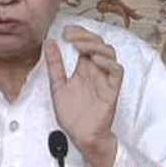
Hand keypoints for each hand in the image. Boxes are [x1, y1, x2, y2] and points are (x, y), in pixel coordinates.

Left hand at [44, 25, 122, 166]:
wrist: (80, 135)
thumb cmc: (72, 113)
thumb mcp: (57, 85)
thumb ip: (55, 64)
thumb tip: (48, 42)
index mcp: (83, 68)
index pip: (86, 43)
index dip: (79, 33)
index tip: (66, 30)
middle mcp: (95, 70)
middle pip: (98, 44)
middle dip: (85, 36)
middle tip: (71, 36)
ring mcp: (104, 79)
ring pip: (109, 54)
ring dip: (95, 46)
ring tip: (80, 47)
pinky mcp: (112, 90)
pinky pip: (117, 72)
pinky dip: (108, 63)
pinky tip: (94, 60)